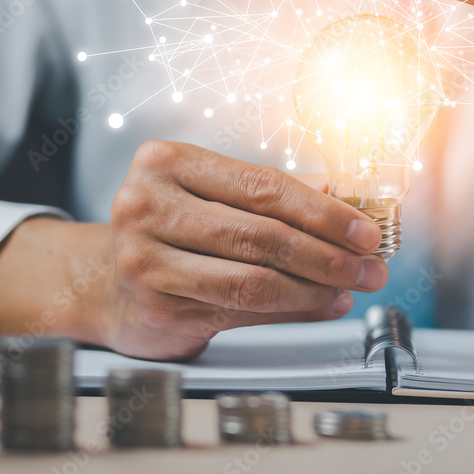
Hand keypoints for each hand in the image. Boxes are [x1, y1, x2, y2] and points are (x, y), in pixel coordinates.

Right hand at [101, 141, 386, 358]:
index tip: (365, 229)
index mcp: (166, 162)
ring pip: (253, 280)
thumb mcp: (212, 195)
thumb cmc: (169, 229)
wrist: (103, 281)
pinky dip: (291, 310)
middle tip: (369, 265)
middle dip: (328, 254)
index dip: (323, 211)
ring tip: (350, 287)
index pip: (262, 185)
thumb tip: (349, 200)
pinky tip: (320, 304)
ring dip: (315, 288)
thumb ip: (273, 194)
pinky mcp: (155, 306)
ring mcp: (145, 259)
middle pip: (261, 234)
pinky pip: (240, 311)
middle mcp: (147, 205)